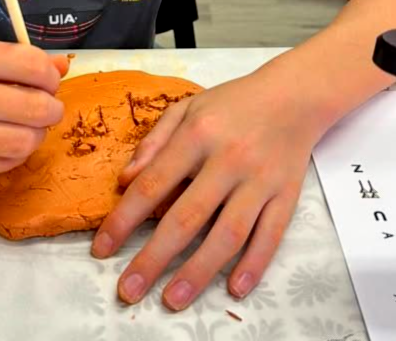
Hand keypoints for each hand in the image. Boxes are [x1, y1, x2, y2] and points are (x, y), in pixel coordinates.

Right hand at [0, 38, 68, 183]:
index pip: (28, 64)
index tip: (48, 79)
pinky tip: (3, 142)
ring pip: (23, 142)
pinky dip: (13, 154)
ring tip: (27, 126)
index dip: (50, 74)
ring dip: (37, 135)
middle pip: (35, 107)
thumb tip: (62, 65)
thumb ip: (6, 60)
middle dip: (52, 108)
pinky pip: (0, 165)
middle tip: (47, 106)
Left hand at [91, 66, 325, 309]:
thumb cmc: (232, 103)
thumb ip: (154, 142)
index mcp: (197, 133)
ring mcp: (260, 179)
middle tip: (128, 291)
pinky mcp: (287, 195)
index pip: (153, 183)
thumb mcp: (187, 107)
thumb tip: (124, 180)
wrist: (293, 95)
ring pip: (229, 233)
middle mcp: (228, 158)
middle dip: (154, 258)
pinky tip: (235, 289)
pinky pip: (270, 235)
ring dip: (199, 271)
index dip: (124, 219)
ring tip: (173, 299)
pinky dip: (254, 264)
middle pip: (187, 216)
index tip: (102, 249)